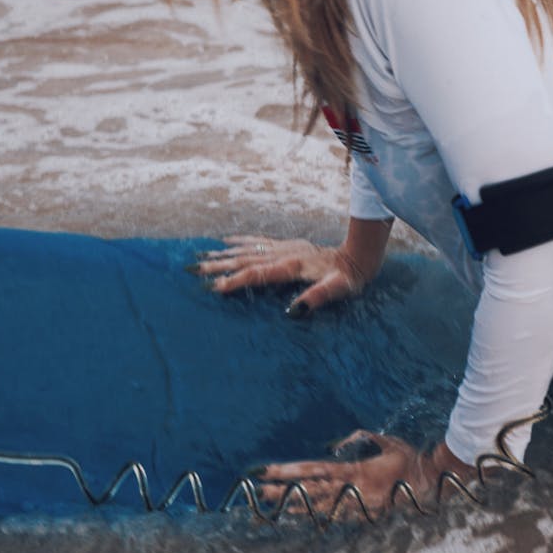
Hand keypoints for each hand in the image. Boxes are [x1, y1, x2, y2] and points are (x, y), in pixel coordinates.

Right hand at [189, 235, 371, 315]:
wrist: (358, 257)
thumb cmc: (348, 279)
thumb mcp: (337, 290)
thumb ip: (317, 298)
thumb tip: (294, 312)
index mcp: (292, 266)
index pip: (257, 274)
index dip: (236, 281)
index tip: (214, 287)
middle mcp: (284, 254)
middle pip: (245, 259)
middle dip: (218, 265)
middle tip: (193, 270)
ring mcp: (284, 248)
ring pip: (247, 249)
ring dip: (223, 253)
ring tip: (200, 256)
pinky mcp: (287, 246)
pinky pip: (257, 241)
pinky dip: (240, 241)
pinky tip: (227, 240)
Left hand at [253, 431, 472, 516]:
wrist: (430, 483)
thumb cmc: (408, 458)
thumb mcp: (386, 441)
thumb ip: (363, 437)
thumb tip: (339, 443)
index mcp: (353, 470)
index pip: (313, 470)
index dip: (289, 471)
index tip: (268, 471)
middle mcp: (351, 489)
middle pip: (311, 491)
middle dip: (284, 491)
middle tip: (261, 492)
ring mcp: (357, 505)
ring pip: (320, 507)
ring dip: (296, 506)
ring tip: (273, 505)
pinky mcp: (364, 515)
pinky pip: (336, 516)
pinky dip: (317, 516)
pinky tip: (301, 516)